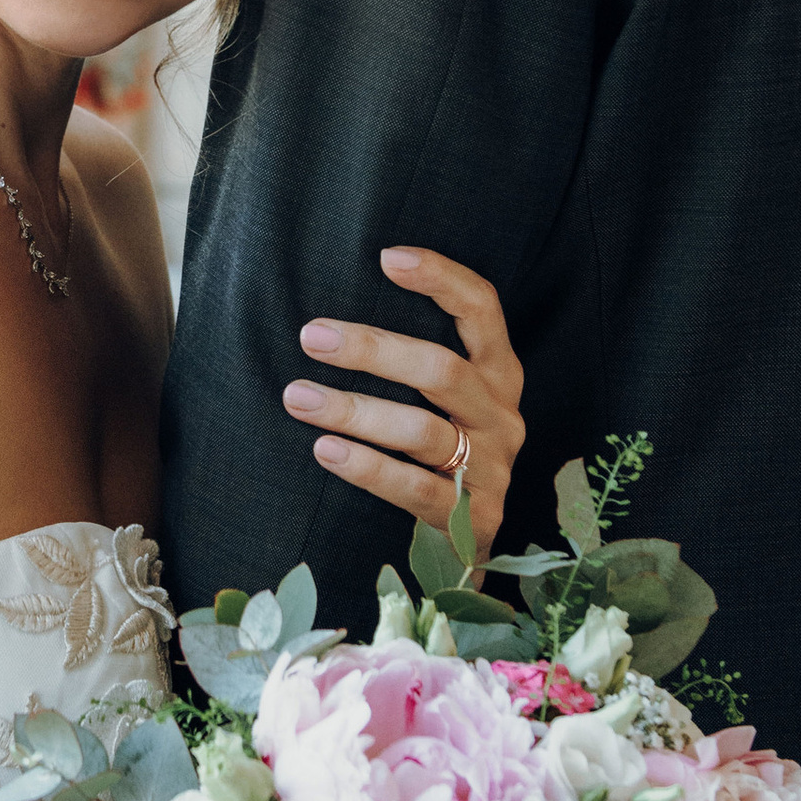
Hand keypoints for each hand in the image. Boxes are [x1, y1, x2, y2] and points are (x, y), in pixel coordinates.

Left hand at [282, 245, 525, 563]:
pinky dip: (367, 467)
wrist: (470, 543)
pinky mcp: (474, 518)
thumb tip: (329, 315)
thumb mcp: (444, 401)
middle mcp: (502, 415)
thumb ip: (413, 359)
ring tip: (297, 396)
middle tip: (311, 335)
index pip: (483, 309)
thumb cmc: (441, 451)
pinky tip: (324, 450)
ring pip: (423, 431)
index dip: (442, 279)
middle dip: (373, 349)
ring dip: (355, 410)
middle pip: (442, 370)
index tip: (387, 257)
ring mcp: (492, 468)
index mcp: (499, 373)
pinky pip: (414, 488)